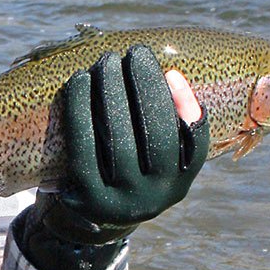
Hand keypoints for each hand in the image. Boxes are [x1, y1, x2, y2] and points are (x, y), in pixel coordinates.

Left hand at [53, 45, 208, 239]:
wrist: (90, 216)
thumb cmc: (131, 169)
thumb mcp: (159, 156)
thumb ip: (176, 122)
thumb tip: (172, 78)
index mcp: (178, 184)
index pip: (190, 140)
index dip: (184, 104)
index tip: (170, 71)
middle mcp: (154, 197)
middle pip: (156, 136)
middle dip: (145, 88)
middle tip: (132, 53)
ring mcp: (119, 201)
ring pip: (119, 140)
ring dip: (112, 93)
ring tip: (106, 62)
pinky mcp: (84, 198)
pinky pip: (83, 148)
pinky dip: (81, 111)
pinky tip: (79, 83)